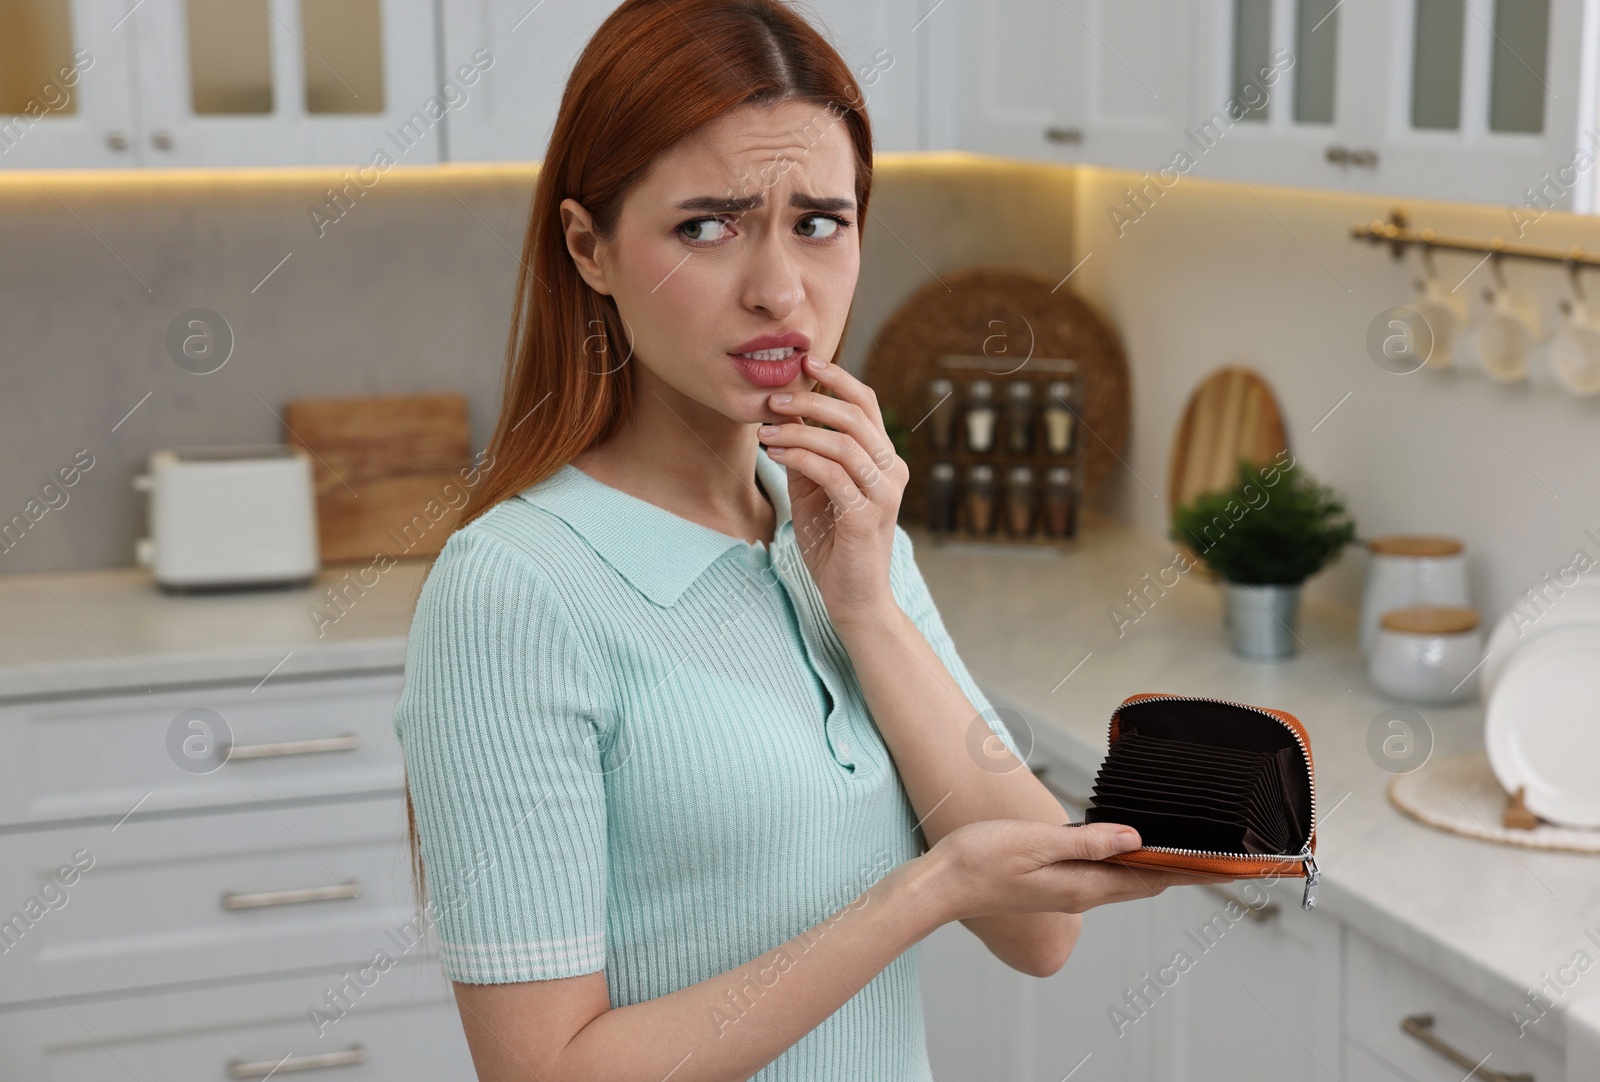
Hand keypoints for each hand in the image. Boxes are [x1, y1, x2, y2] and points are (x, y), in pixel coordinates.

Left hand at [758, 355, 907, 625]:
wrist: (853, 598)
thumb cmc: (833, 545)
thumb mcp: (815, 491)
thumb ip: (806, 455)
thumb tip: (783, 417)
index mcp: (885, 459)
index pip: (867, 404)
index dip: (837, 378)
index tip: (805, 362)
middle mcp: (892, 471)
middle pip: (855, 415)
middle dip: (810, 400)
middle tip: (773, 398)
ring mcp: (883, 493)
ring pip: (843, 441)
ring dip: (798, 430)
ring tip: (766, 430)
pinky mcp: (866, 516)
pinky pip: (832, 473)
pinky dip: (800, 457)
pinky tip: (776, 453)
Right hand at [922, 819, 1242, 923]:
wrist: (943, 883)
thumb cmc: (982, 859)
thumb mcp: (1037, 842)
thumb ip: (1088, 842)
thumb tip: (1136, 837)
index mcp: (1084, 886)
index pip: (1149, 879)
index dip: (1187, 870)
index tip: (1222, 864)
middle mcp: (1082, 893)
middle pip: (1144, 882)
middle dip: (1181, 869)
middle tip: (1217, 856)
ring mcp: (1068, 889)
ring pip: (1126, 879)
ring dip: (1155, 865)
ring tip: (1184, 850)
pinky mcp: (1055, 882)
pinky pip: (1104, 873)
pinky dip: (1127, 861)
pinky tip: (1129, 846)